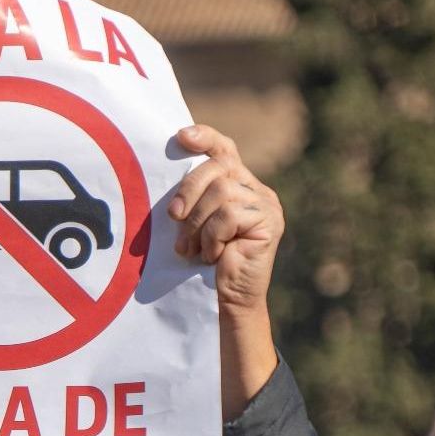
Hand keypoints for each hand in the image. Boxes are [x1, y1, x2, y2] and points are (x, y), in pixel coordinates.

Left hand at [169, 125, 284, 317]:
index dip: (206, 137)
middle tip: (174, 218)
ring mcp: (266, 203)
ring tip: (192, 248)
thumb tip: (165, 176)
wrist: (228, 298)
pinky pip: (228, 215)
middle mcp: (255, 188)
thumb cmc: (204, 262)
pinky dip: (211, 237)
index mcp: (236, 184)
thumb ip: (190, 200)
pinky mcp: (269, 221)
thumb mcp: (192, 224)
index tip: (181, 137)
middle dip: (188, 191)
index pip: (225, 150)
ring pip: (220, 193)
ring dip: (197, 224)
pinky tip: (212, 255)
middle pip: (217, 167)